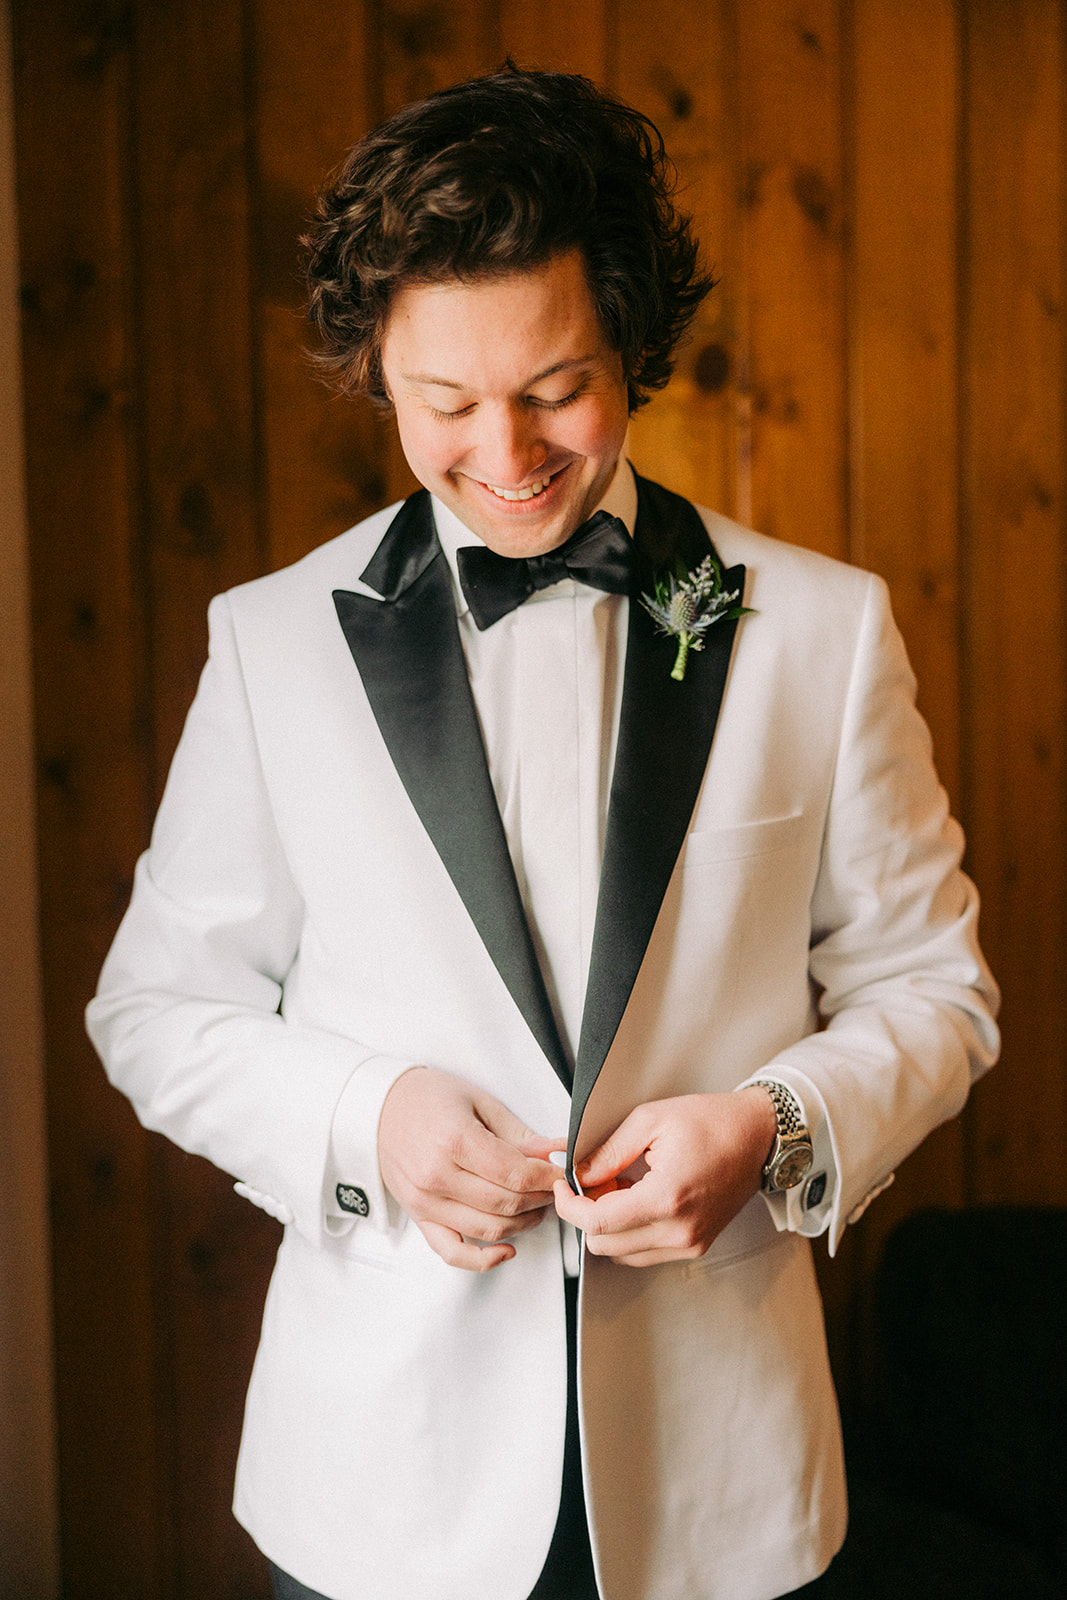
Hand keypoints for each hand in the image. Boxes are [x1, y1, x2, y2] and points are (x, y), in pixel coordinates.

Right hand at [377, 1067, 565, 1271]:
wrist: (379, 1108)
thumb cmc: (427, 1099)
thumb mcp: (479, 1102)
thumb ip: (520, 1135)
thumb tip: (558, 1152)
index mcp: (454, 1140)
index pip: (514, 1173)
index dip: (546, 1178)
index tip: (559, 1173)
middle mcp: (437, 1176)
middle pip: (506, 1203)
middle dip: (540, 1199)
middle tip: (553, 1187)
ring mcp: (426, 1202)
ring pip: (489, 1229)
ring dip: (523, 1223)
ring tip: (536, 1205)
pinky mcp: (420, 1218)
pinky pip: (453, 1253)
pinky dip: (484, 1260)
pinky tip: (507, 1249)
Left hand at [552, 1087, 775, 1267]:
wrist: (757, 1136)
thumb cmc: (712, 1122)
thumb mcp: (651, 1120)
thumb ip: (609, 1151)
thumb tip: (579, 1174)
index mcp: (667, 1198)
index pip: (598, 1223)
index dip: (569, 1206)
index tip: (562, 1187)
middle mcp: (679, 1231)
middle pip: (605, 1245)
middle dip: (587, 1214)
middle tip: (593, 1181)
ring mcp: (689, 1243)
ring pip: (622, 1254)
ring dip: (609, 1225)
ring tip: (619, 1187)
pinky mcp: (695, 1246)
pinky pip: (645, 1253)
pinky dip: (630, 1232)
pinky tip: (636, 1200)